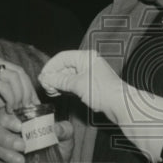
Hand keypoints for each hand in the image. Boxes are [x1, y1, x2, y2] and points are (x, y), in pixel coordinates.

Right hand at [0, 55, 36, 133]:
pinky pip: (3, 86)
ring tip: (18, 110)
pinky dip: (10, 98)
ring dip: (20, 96)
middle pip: (19, 72)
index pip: (19, 71)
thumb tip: (28, 101)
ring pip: (13, 78)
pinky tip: (9, 109)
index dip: (30, 88)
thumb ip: (9, 95)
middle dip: (28, 92)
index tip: (36, 104)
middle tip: (29, 108)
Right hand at [0, 108, 74, 162]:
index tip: (20, 127)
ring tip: (22, 162)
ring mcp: (4, 148)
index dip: (8, 118)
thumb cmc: (59, 148)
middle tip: (22, 146)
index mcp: (22, 120)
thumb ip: (63, 129)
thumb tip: (55, 128)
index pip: (5, 112)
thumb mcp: (66, 136)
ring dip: (6, 154)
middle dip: (5, 137)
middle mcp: (9, 131)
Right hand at [39, 50, 162, 162]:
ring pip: (68, 75)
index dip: (50, 66)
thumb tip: (46, 78)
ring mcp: (90, 74)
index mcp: (86, 57)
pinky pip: (74, 82)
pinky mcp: (91, 84)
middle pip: (65, 66)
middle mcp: (88, 62)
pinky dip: (66, 87)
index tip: (42, 77)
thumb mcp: (77, 84)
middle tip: (45, 87)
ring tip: (51, 91)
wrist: (121, 105)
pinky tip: (59, 93)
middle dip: (54, 76)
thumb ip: (60, 80)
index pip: (62, 57)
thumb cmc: (103, 92)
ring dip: (58, 83)